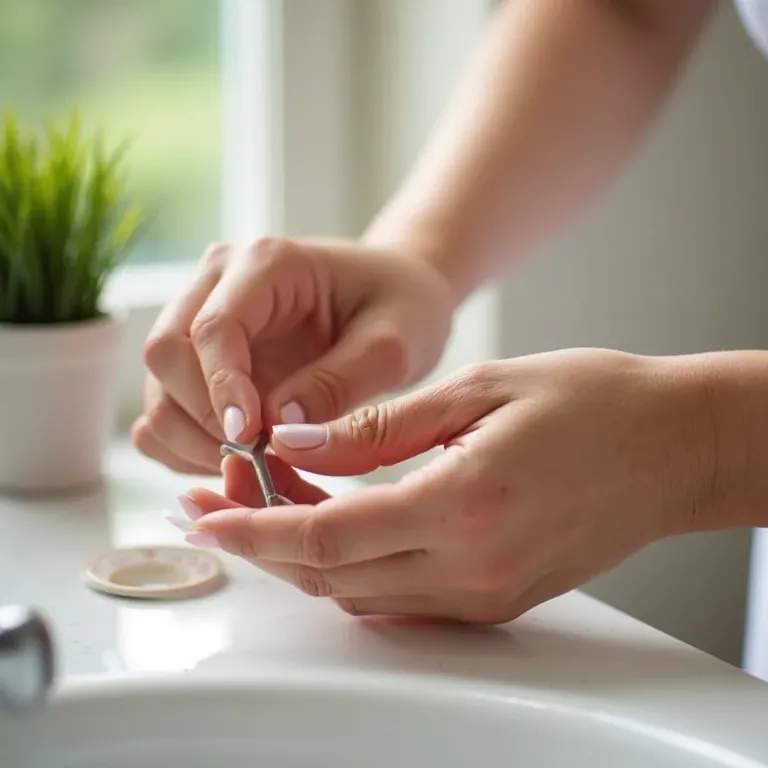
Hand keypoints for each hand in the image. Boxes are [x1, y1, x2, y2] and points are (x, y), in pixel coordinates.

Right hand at [131, 237, 453, 473]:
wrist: (394, 296)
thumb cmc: (402, 306)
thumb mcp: (395, 343)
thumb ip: (340, 381)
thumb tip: (278, 425)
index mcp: (266, 264)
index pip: (215, 328)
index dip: (222, 389)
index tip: (248, 441)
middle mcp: (218, 283)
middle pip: (167, 354)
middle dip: (203, 419)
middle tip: (257, 463)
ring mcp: (202, 318)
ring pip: (159, 386)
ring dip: (191, 439)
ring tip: (251, 469)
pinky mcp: (202, 358)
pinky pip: (167, 406)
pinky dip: (187, 444)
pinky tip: (236, 461)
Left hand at [175, 349, 717, 622]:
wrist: (671, 446)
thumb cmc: (590, 400)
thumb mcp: (478, 388)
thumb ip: (380, 426)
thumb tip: (299, 441)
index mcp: (464, 503)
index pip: (329, 534)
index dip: (257, 528)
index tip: (210, 512)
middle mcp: (473, 566)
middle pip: (333, 575)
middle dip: (263, 544)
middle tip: (215, 507)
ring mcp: (486, 592)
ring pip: (361, 594)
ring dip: (303, 558)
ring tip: (262, 510)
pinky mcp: (498, 598)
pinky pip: (402, 600)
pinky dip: (353, 570)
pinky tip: (331, 531)